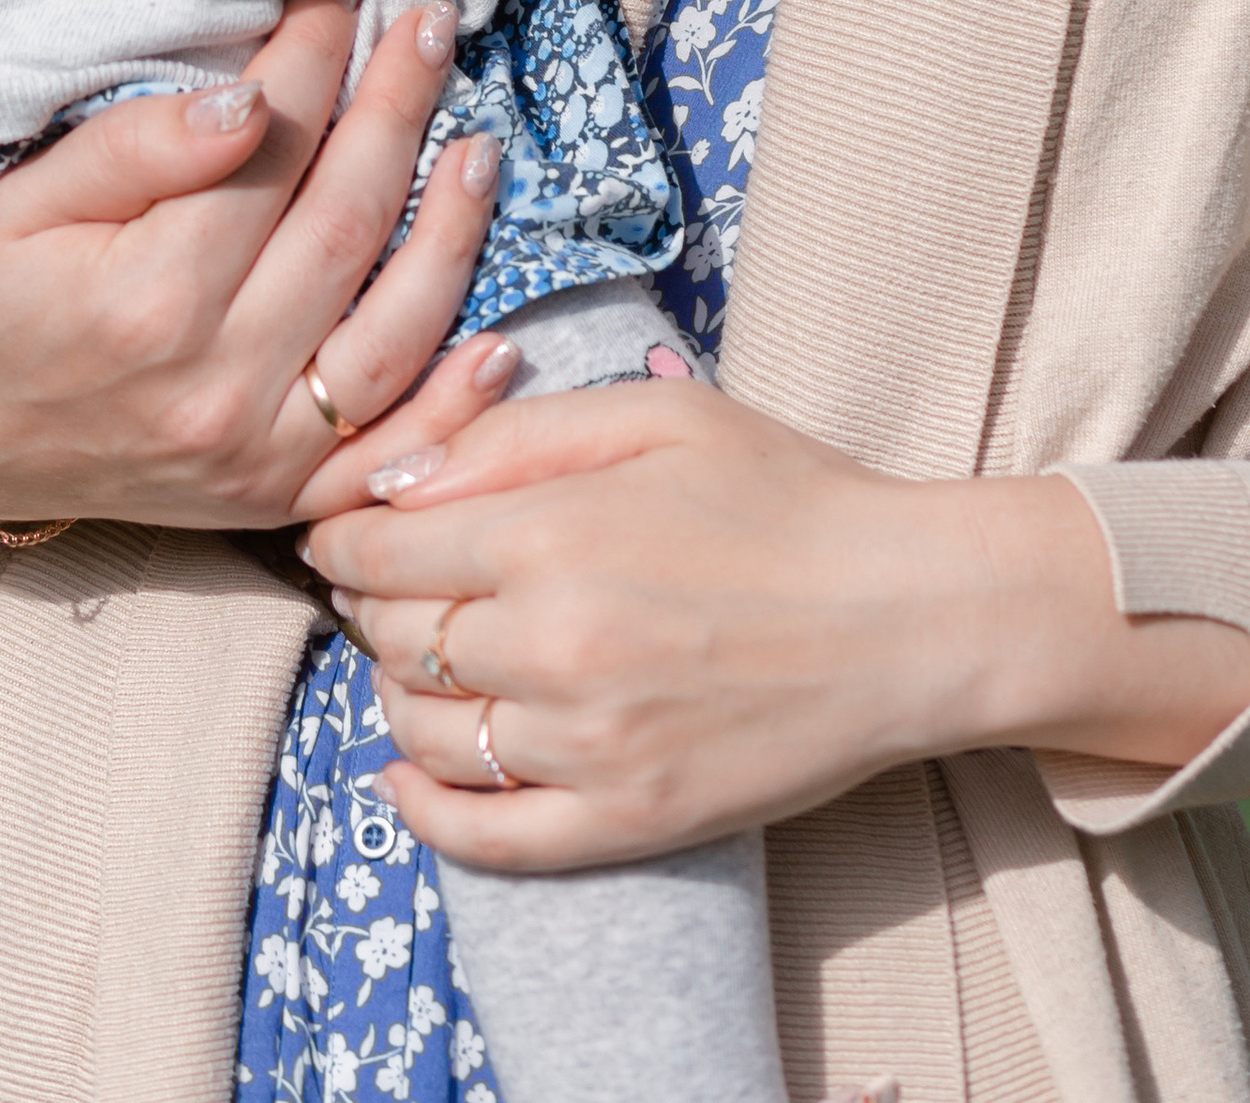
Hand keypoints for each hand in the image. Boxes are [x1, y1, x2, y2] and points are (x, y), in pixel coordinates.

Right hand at [0, 0, 514, 535]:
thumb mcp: (32, 201)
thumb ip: (142, 145)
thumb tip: (251, 100)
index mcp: (154, 296)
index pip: (271, 149)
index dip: (315, 54)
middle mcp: (221, 381)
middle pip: (346, 220)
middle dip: (396, 106)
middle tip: (429, 22)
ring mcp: (260, 452)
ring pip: (396, 328)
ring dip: (454, 229)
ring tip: (481, 141)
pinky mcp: (281, 500)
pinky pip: (392, 453)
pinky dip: (458, 401)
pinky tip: (504, 334)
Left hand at [299, 383, 1249, 874]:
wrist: (906, 615)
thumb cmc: (785, 494)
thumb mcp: (654, 413)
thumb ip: (513, 433)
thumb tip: (394, 481)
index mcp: (550, 534)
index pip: (380, 548)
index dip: (344, 536)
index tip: (343, 531)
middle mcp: (552, 647)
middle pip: (390, 636)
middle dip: (372, 604)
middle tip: (393, 584)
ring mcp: (587, 746)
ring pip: (421, 730)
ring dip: (396, 691)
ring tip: (424, 658)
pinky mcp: (624, 820)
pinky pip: (483, 836)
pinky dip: (423, 811)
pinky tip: (405, 778)